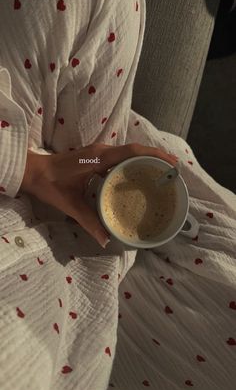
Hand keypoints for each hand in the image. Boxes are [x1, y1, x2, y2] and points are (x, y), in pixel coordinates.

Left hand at [20, 143, 177, 247]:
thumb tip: (105, 240)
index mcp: (98, 158)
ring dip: (146, 158)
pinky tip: (139, 176)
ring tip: (161, 172)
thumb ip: (89, 222)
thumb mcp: (70, 205)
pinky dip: (134, 163)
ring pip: (128, 152)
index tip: (170, 163)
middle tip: (173, 171)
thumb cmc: (50, 184)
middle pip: (135, 150)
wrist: (34, 171)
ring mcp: (99, 153)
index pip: (132, 152)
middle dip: (156, 157)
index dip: (154, 155)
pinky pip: (120, 157)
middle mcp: (102, 152)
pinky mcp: (96, 157)